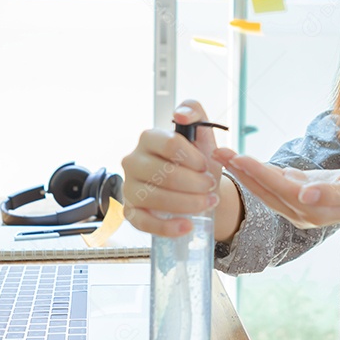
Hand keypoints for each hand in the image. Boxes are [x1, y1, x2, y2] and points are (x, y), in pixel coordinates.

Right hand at [120, 99, 222, 237]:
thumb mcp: (201, 134)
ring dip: (187, 204)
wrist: (197, 189)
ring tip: (207, 203)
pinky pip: (144, 222)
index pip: (169, 144)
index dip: (192, 157)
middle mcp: (133, 161)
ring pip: (156, 198)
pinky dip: (167, 227)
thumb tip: (181, 114)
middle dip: (195, 183)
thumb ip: (194, 112)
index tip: (205, 165)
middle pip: (164, 174)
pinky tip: (186, 226)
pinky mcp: (131, 212)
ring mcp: (129, 187)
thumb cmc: (197, 161)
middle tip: (210, 187)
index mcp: (148, 138)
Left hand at [212, 148, 339, 229]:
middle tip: (218, 153)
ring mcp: (297, 208)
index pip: (280, 188)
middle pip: (265, 191)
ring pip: (265, 189)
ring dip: (244, 172)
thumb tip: (306, 194)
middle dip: (242, 172)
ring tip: (224, 155)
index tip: (239, 158)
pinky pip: (272, 187)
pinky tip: (242, 164)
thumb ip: (331, 192)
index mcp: (313, 208)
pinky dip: (256, 174)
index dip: (259, 173)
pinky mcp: (297, 200)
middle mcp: (300, 212)